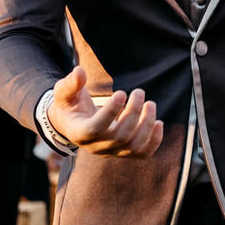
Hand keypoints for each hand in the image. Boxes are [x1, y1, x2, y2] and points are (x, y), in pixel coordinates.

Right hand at [46, 66, 162, 157]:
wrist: (73, 123)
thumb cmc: (70, 105)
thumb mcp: (65, 93)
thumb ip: (70, 83)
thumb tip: (79, 71)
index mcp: (79, 133)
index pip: (96, 128)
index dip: (111, 112)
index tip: (121, 92)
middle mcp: (96, 147)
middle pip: (120, 137)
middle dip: (134, 112)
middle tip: (139, 92)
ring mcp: (111, 152)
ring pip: (133, 147)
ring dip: (147, 125)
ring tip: (150, 104)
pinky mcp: (123, 152)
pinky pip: (142, 153)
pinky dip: (154, 140)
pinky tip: (159, 122)